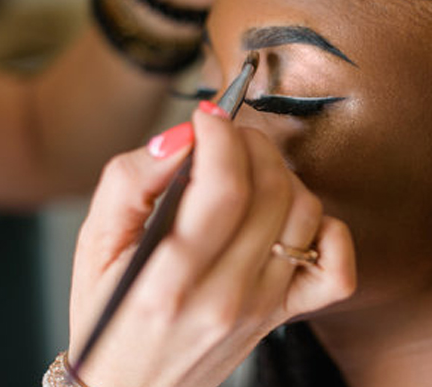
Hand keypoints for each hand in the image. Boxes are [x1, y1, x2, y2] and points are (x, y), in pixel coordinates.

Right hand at [68, 108, 355, 386]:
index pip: (224, 189)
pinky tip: (291, 220)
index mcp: (169, 282)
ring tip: (248, 174)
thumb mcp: (95, 243)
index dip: (222, 136)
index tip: (209, 116)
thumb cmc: (108, 311)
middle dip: (252, 143)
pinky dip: (328, 230)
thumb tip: (183, 138)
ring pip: (305, 214)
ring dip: (282, 175)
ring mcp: (263, 308)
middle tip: (227, 136)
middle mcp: (225, 297)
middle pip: (271, 192)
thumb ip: (131, 182)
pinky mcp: (284, 315)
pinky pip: (337, 266)